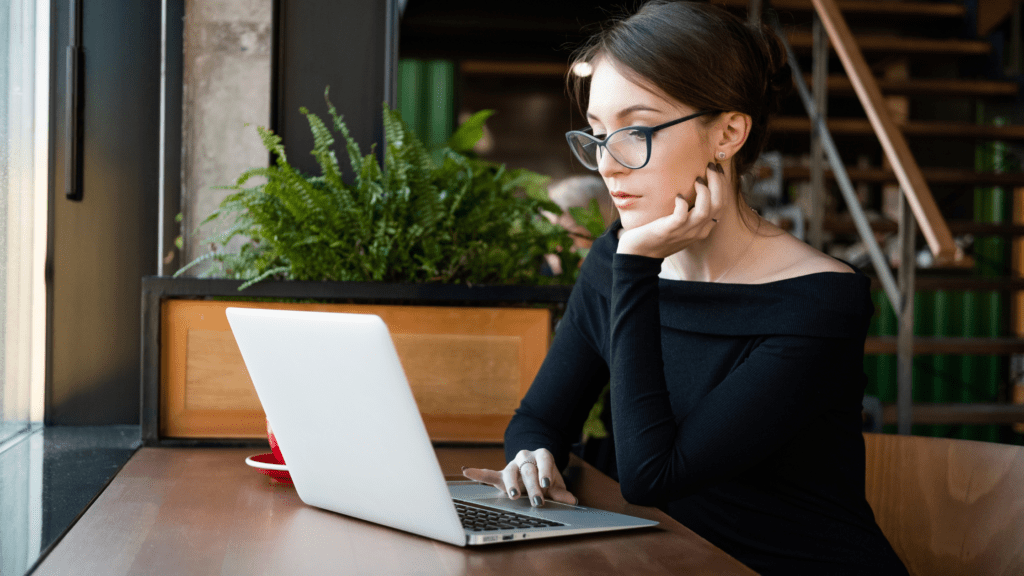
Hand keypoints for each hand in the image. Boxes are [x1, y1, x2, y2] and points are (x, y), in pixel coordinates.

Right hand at [462, 448, 577, 506]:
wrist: (536, 468)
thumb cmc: (546, 477)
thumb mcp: (555, 484)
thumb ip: (562, 492)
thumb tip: (572, 501)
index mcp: (542, 456)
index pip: (544, 460)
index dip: (545, 471)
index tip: (546, 484)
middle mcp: (526, 457)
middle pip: (528, 469)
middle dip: (532, 486)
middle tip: (537, 501)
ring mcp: (512, 465)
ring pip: (511, 471)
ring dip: (512, 484)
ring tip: (514, 495)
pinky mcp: (501, 475)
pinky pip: (489, 474)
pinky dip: (478, 473)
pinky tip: (467, 471)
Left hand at [617, 162, 727, 257]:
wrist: (639, 254)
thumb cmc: (659, 235)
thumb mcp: (681, 225)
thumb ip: (691, 212)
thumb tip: (696, 187)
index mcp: (703, 228)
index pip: (721, 205)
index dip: (723, 185)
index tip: (718, 170)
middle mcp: (697, 231)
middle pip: (718, 205)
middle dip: (718, 183)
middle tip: (711, 166)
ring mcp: (684, 232)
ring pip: (705, 211)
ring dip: (705, 192)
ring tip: (698, 179)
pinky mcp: (669, 231)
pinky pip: (682, 216)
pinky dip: (682, 204)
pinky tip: (678, 196)